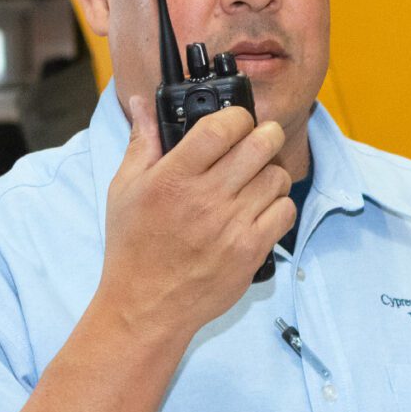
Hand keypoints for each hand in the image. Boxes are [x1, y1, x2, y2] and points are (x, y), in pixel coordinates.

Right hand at [96, 96, 294, 347]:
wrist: (146, 307)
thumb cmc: (134, 247)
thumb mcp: (125, 189)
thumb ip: (142, 142)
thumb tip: (144, 104)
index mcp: (173, 178)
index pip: (220, 128)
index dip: (236, 116)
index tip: (236, 120)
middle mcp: (206, 199)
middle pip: (260, 145)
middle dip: (266, 134)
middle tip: (260, 139)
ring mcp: (232, 226)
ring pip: (277, 177)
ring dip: (270, 172)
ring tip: (256, 180)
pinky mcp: (251, 250)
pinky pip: (285, 211)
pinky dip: (279, 205)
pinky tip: (261, 209)